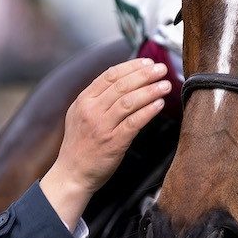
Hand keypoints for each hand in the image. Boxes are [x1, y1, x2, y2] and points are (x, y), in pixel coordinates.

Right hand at [41, 58, 170, 226]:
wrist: (71, 174)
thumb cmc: (80, 146)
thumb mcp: (79, 115)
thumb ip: (97, 98)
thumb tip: (124, 81)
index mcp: (83, 101)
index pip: (110, 76)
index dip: (131, 67)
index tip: (147, 62)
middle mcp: (91, 111)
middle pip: (122, 85)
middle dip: (145, 75)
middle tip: (161, 69)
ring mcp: (102, 127)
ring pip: (129, 102)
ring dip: (150, 91)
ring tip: (165, 85)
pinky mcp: (113, 143)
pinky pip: (134, 123)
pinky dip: (148, 111)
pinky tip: (159, 104)